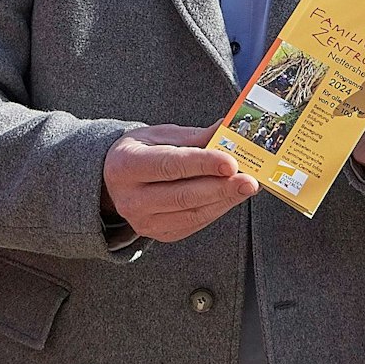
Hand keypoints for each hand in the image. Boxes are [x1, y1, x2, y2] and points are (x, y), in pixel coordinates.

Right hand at [102, 124, 259, 243]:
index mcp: (126, 165)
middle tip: (248, 180)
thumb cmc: (142, 152)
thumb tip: (227, 129)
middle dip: (220, 188)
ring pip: (192, 214)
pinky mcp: (158, 234)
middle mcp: (130, 198)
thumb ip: (194, 137)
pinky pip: (194, 224)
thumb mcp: (160, 135)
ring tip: (246, 186)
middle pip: (183, 195)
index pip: (169, 165)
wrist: (116, 180)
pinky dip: (216, 209)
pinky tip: (231, 196)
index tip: (231, 162)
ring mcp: (143, 221)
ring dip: (224, 200)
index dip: (202, 164)